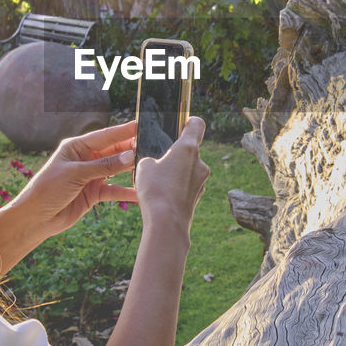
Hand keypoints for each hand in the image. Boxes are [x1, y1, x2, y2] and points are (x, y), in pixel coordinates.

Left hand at [13, 120, 137, 241]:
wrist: (35, 218)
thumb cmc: (47, 189)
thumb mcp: (75, 174)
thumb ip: (104, 165)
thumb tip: (129, 155)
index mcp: (77, 147)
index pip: (105, 136)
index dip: (124, 131)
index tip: (142, 125)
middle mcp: (86, 159)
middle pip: (114, 151)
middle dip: (131, 149)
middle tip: (152, 146)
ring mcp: (91, 176)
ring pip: (116, 169)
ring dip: (130, 169)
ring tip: (149, 166)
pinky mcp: (94, 193)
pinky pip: (114, 189)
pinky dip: (126, 191)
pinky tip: (140, 192)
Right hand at [133, 117, 209, 237]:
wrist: (167, 223)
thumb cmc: (155, 190)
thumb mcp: (143, 166)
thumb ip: (151, 157)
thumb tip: (154, 161)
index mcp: (188, 148)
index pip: (197, 124)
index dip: (189, 122)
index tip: (181, 125)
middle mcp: (200, 163)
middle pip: (190, 150)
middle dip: (176, 154)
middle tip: (159, 161)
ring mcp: (202, 181)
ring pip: (188, 169)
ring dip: (177, 172)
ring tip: (158, 182)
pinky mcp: (198, 196)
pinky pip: (187, 185)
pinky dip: (178, 186)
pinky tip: (164, 195)